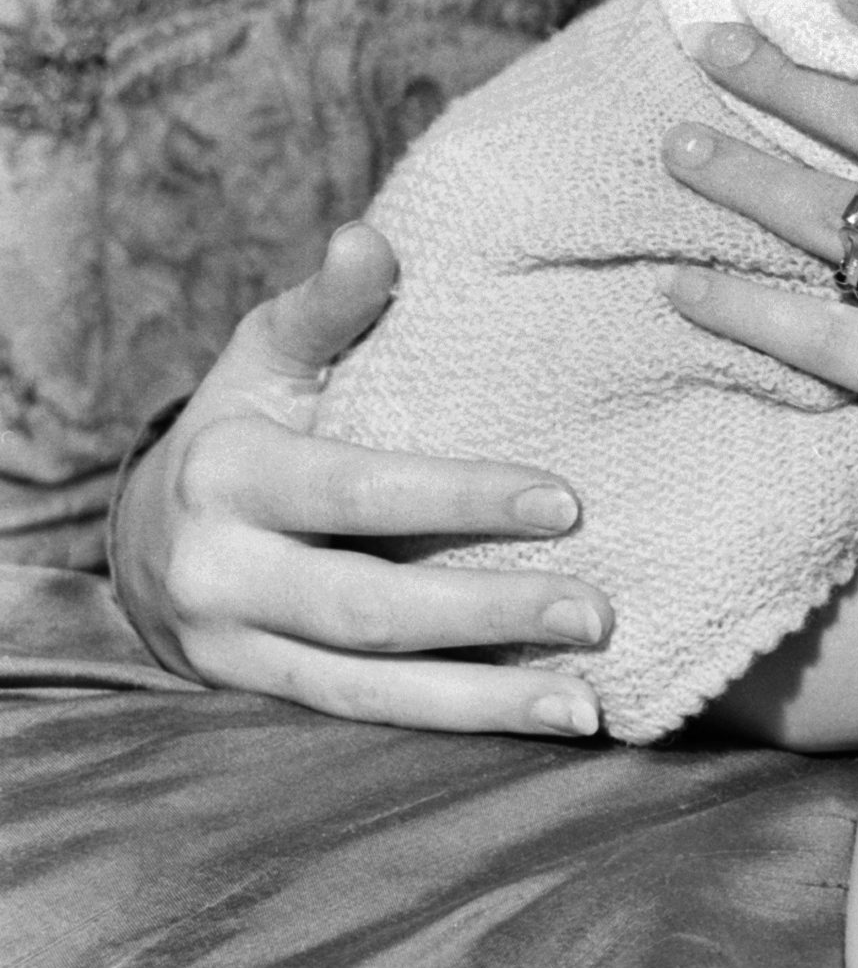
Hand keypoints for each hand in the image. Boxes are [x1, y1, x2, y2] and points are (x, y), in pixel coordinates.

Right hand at [110, 223, 612, 731]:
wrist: (150, 538)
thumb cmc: (247, 424)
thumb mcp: (269, 356)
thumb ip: (330, 308)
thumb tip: (371, 241)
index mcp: (230, 474)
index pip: (358, 491)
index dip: (459, 500)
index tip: (567, 502)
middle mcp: (222, 572)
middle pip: (367, 607)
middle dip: (487, 613)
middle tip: (597, 613)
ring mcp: (234, 648)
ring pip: (365, 689)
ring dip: (482, 702)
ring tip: (585, 706)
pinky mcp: (259, 696)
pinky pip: (361, 721)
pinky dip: (453, 727)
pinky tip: (540, 724)